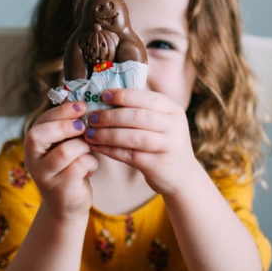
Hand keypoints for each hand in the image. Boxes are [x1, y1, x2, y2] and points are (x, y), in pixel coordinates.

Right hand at [24, 102, 98, 218]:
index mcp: (33, 145)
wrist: (68, 205)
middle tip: (84, 126)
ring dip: (83, 146)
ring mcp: (44, 176)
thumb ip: (68, 128)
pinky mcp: (61, 189)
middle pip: (41, 135)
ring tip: (89, 149)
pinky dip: (91, 163)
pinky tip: (90, 168)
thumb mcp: (64, 145)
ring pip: (65, 150)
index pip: (40, 122)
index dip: (61, 111)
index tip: (82, 106)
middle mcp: (32, 160)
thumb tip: (86, 103)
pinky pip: (79, 166)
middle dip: (66, 126)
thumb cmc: (69, 167)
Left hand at [84, 89, 200, 198]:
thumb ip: (141, 109)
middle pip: (138, 117)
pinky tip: (97, 146)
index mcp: (173, 109)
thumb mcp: (161, 122)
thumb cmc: (163, 142)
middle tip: (91, 117)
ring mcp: (168, 146)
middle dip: (110, 116)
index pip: (146, 97)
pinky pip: (129, 155)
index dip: (123, 95)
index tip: (103, 95)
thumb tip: (106, 96)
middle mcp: (174, 125)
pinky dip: (110, 150)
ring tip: (90, 133)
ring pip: (132, 137)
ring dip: (107, 134)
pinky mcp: (158, 165)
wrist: (182, 175)